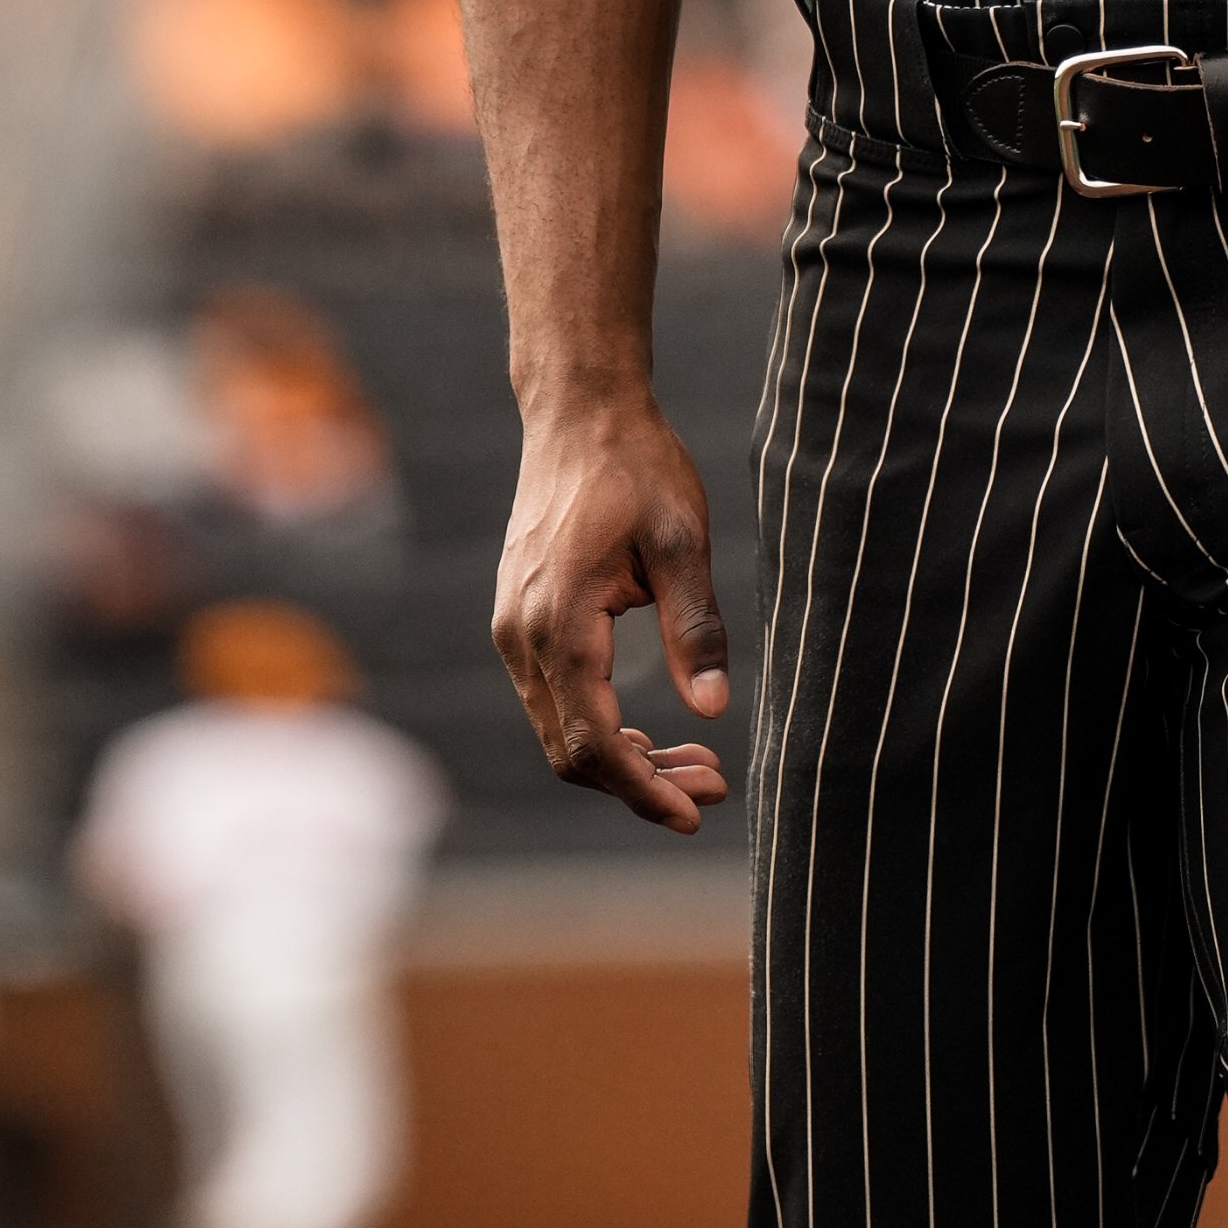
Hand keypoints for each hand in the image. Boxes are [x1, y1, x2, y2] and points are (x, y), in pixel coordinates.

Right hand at [493, 402, 734, 834]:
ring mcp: (513, 628)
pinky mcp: (520, 618)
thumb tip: (713, 709)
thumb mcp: (682, 541)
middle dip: (640, 783)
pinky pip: (553, 698)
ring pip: (560, 729)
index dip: (642, 790)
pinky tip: (648, 729)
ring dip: (622, 759)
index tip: (694, 814)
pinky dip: (598, 725)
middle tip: (712, 788)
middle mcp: (522, 636)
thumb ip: (695, 625)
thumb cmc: (637, 468)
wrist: (580, 414)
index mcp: (560, 622)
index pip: (594, 742)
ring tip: (695, 762)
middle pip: (571, 750)